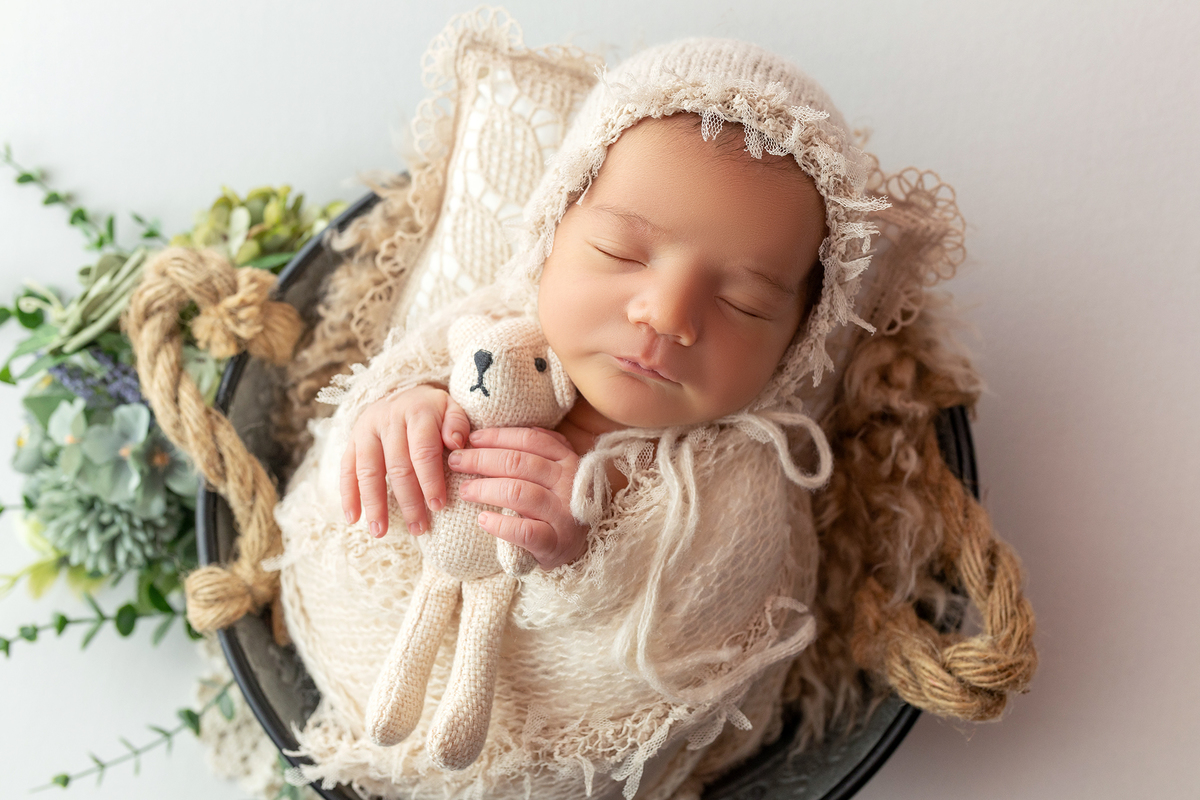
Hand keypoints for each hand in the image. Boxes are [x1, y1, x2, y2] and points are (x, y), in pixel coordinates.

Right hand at [340, 384, 470, 537]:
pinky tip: (353, 518)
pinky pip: (346, 469)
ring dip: (374, 504)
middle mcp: (388, 419)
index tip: (438, 506)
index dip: (430, 480)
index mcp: (417, 412)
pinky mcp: (352, 440)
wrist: (403, 391)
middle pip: (397, 466)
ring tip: (380, 532)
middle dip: (408, 500)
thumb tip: (456, 444)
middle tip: (418, 528)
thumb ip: (457, 424)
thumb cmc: (434, 410)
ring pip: (368, 470)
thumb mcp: (452, 408)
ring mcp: (366, 430)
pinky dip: (348, 494)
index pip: (423, 450)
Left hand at [449, 427, 587, 569]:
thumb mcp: (557, 473)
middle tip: (456, 461)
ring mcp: (564, 513)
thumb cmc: (559, 505)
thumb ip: (539, 450)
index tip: (471, 440)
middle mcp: (569, 483)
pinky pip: (523, 530)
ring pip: (518, 492)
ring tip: (464, 490)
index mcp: (569, 460)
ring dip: (484, 489)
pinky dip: (499, 524)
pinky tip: (482, 519)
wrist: (580, 548)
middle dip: (481, 459)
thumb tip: (498, 432)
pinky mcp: (556, 542)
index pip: (529, 439)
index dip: (497, 437)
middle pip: (518, 463)